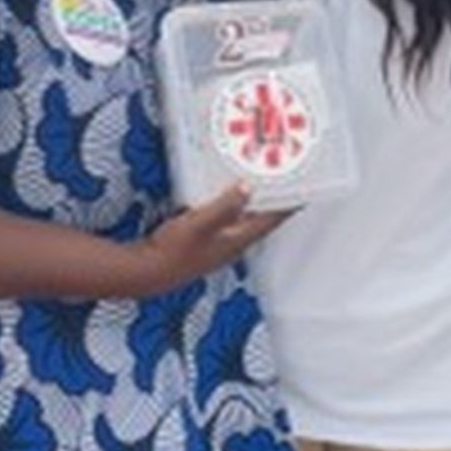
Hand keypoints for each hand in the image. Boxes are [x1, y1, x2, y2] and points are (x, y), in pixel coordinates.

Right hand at [137, 183, 293, 294]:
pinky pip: (227, 220)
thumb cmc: (172, 252)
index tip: (304, 191)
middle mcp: (232, 244)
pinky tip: (224, 194)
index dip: (288, 205)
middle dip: (273, 199)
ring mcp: (219, 244)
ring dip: (252, 202)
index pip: (271, 220)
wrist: (147, 271)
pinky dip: (232, 205)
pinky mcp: (205, 242)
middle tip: (282, 179)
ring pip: (244, 219)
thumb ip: (224, 205)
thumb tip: (247, 188)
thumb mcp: (199, 222)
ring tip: (257, 181)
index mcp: (237, 240)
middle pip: (261, 219)